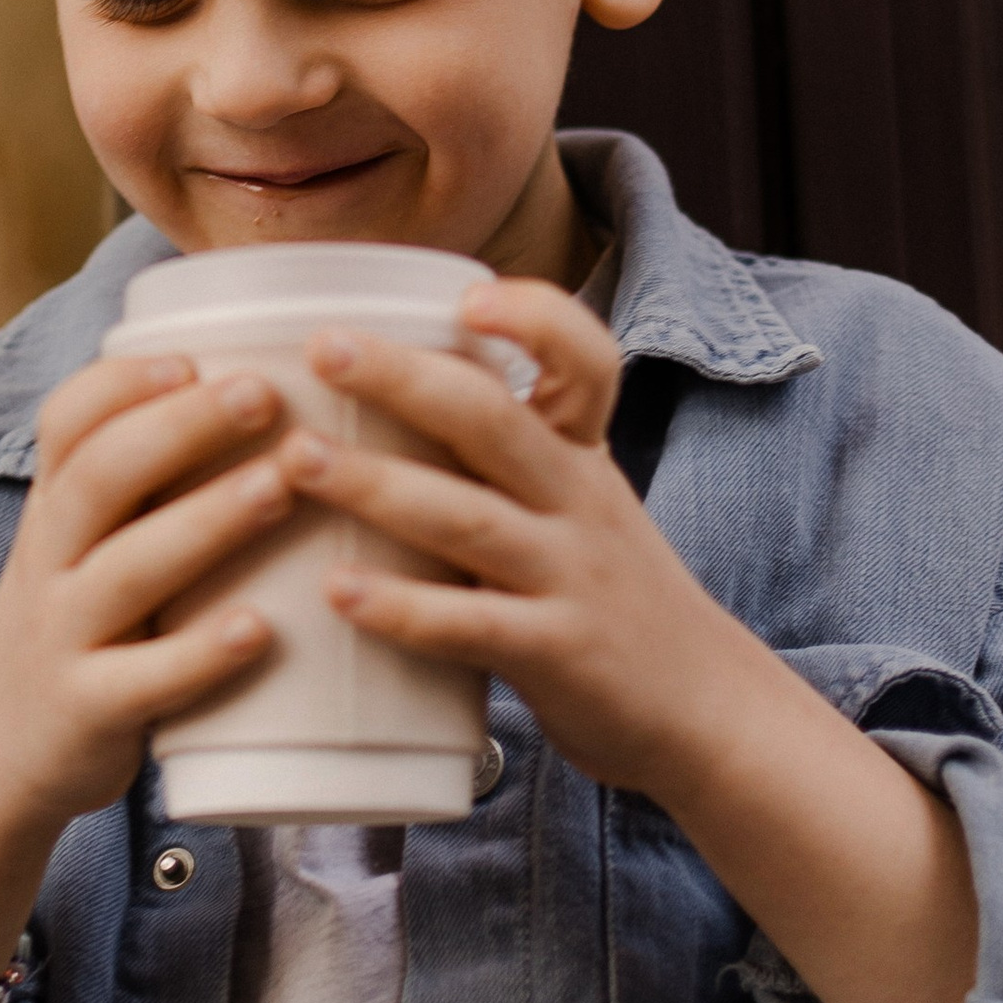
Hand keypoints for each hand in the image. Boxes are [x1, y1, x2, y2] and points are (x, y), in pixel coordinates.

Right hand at [0, 350, 288, 1002]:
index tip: (198, 353)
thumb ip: (146, 480)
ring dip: (207, 522)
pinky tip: (261, 631)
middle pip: (101, 477)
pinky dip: (202, 653)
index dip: (125, 382)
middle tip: (266, 394)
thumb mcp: (83, 544)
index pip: (66, 421)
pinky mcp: (87, 711)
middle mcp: (47, 561)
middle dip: (181, 427)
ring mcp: (62, 638)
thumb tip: (266, 381)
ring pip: (127, 569)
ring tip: (282, 486)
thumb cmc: (77, 626)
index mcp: (54, 508)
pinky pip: (144, 680)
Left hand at [281, 282, 761, 799]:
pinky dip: (403, 608)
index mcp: (581, 454)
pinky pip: (473, 625)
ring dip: (376, 484)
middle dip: (404, 378)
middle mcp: (579, 501)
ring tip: (297, 459)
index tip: (469, 294)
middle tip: (323, 349)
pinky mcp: (558, 653)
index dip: (536, 317)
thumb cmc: (609, 595)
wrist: (705, 708)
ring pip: (467, 518)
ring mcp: (571, 575)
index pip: (587, 360)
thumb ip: (500, 455)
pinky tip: (337, 592)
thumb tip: (378, 396)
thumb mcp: (576, 504)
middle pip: (493, 421)